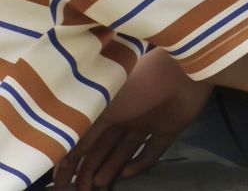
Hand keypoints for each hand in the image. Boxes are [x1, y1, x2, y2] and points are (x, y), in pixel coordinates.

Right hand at [53, 50, 210, 187]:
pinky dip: (140, 163)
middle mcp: (127, 114)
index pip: (86, 137)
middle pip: (104, 147)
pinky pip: (152, 150)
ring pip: (125, 151)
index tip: (59, 181)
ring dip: (111, 168)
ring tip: (98, 185)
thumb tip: (66, 156)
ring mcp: (149, 122)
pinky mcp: (170, 128)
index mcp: (109, 106)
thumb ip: (85, 133)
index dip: (72, 159)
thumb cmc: (137, 86)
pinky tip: (127, 174)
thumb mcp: (103, 109)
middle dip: (90, 169)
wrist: (182, 73)